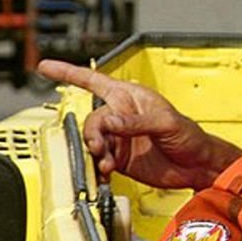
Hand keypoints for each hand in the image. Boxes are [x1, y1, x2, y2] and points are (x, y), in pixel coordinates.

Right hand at [36, 59, 241, 190]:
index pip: (95, 81)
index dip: (69, 73)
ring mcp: (117, 138)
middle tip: (101, 149)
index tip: (45, 67)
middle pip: (90, 120)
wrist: (197, 166)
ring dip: (94, 153)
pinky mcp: (117, 158)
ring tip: (107, 164)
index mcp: (131, 98)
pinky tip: (105, 173)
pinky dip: (96, 168)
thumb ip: (136, 122)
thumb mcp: (167, 124)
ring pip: (90, 142)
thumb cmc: (190, 137)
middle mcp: (120, 116)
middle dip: (92, 135)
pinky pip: (96, 160)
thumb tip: (110, 121)